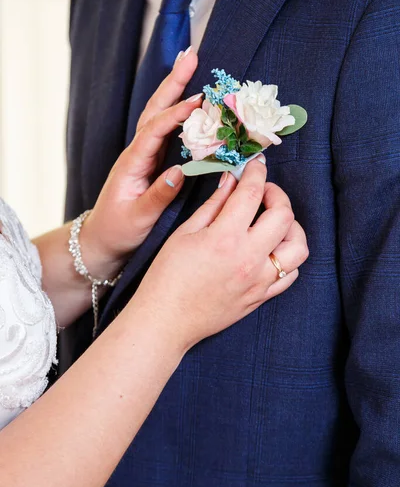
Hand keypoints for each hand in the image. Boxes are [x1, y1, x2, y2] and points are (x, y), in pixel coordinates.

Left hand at [80, 48, 199, 277]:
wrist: (102, 239)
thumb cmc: (118, 231)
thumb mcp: (139, 218)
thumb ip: (159, 196)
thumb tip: (180, 173)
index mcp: (132, 163)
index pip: (154, 130)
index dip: (175, 114)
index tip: (198, 100)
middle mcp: (136, 153)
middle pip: (154, 110)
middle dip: (172, 83)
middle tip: (190, 56)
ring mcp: (143, 155)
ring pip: (158, 115)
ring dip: (173, 89)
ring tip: (190, 64)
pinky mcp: (151, 161)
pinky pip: (165, 129)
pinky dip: (176, 110)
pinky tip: (189, 100)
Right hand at [128, 159, 308, 353]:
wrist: (166, 321)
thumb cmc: (167, 277)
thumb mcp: (185, 233)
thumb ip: (214, 205)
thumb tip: (231, 180)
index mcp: (225, 238)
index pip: (252, 194)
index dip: (256, 173)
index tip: (255, 165)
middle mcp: (249, 258)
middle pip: (284, 216)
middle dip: (277, 195)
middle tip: (263, 192)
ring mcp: (259, 280)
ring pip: (298, 247)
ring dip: (291, 227)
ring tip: (274, 222)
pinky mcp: (261, 297)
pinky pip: (290, 275)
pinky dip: (288, 257)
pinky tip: (272, 250)